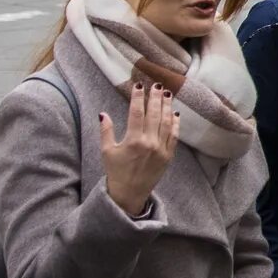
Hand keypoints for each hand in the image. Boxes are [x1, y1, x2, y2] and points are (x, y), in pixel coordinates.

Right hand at [100, 82, 179, 215]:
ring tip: (167, 94)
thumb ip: (106, 131)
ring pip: (167, 123)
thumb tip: (102, 113)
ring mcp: (161, 149)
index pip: (137, 113)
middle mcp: (149, 143)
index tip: (139, 85)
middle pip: (155, 114)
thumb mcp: (106, 151)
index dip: (138, 97)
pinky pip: (174, 136)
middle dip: (155, 97)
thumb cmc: (116, 172)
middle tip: (157, 85)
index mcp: (133, 141)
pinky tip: (174, 113)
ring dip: (167, 107)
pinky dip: (175, 123)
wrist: (130, 193)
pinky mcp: (168, 156)